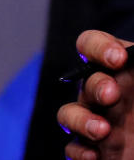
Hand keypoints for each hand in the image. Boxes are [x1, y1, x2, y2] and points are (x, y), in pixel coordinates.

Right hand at [60, 30, 133, 159]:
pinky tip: (95, 156)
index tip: (118, 58)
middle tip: (111, 95)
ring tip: (102, 131)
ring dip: (80, 119)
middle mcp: (110, 97)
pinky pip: (73, 148)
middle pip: (85, 80)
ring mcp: (100, 124)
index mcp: (126, 74)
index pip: (94, 47)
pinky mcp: (98, 152)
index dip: (99, 47)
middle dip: (95, 85)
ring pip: (70, 114)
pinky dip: (79, 151)